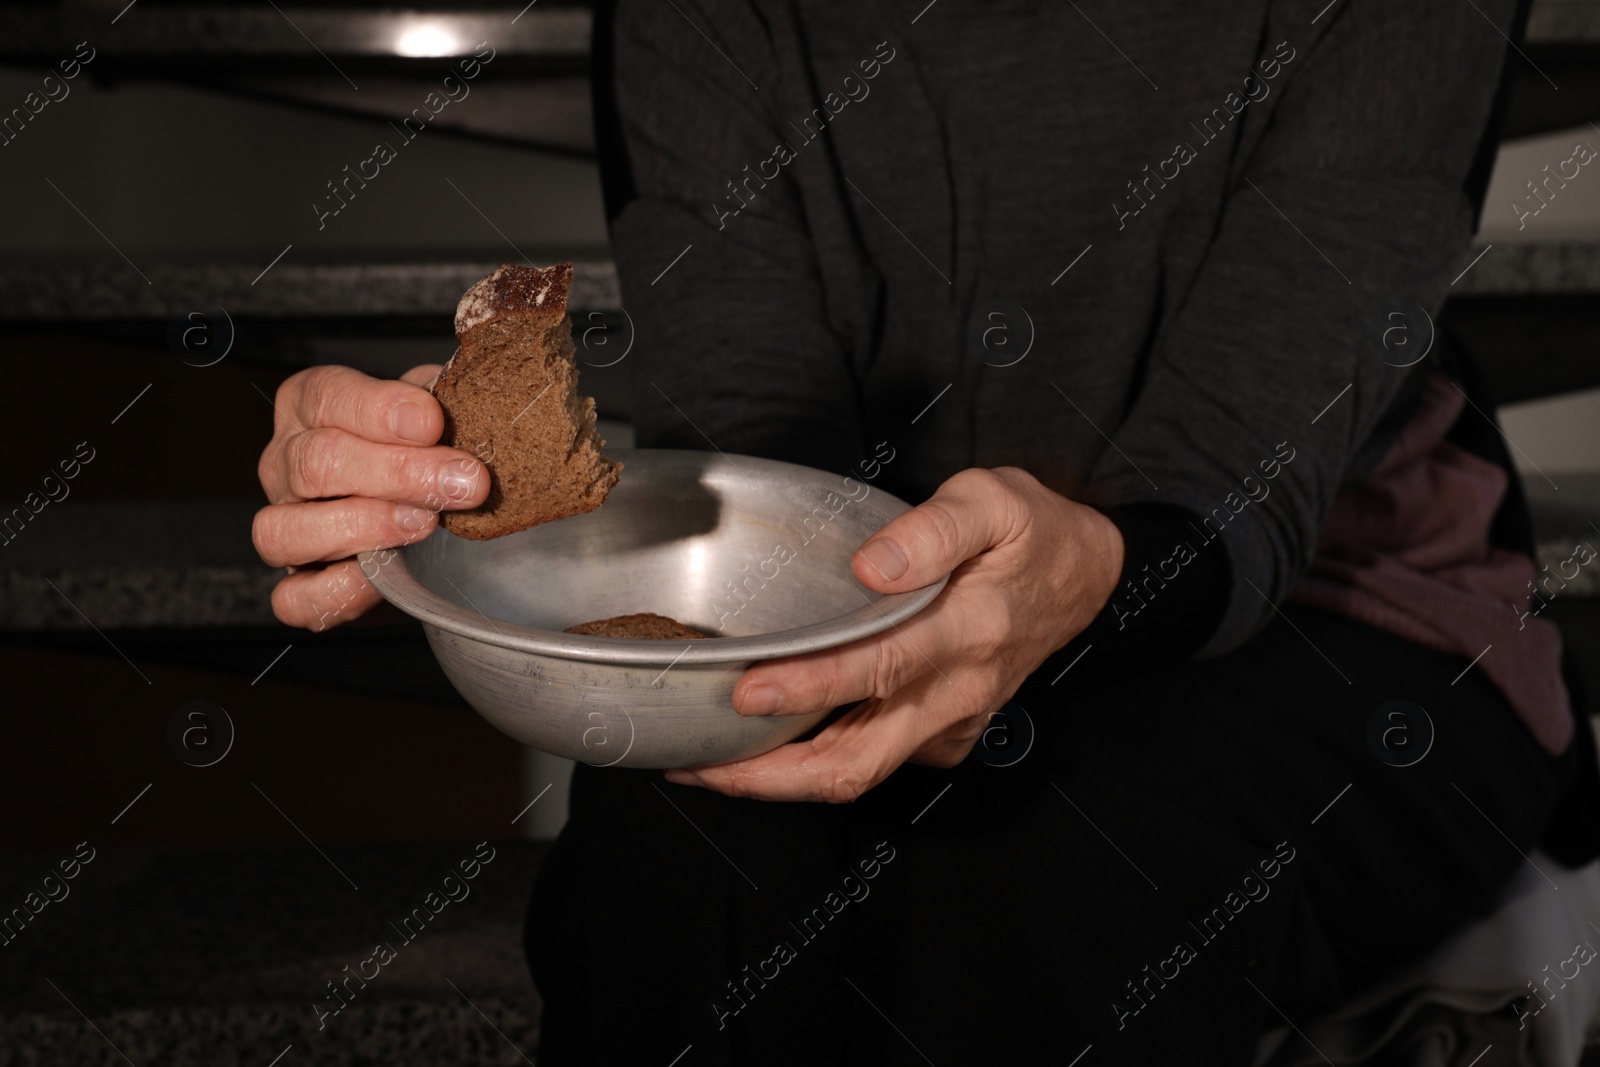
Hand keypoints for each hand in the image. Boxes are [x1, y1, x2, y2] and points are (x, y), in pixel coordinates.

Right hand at [253, 363, 489, 629]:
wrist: (436, 529)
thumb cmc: (429, 456)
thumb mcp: (438, 415)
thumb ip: (446, 401)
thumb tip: (473, 398)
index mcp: (311, 407)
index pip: (327, 396)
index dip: (379, 410)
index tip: (433, 424)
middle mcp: (285, 463)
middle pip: (316, 462)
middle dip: (397, 473)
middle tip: (460, 483)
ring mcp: (283, 526)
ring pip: (285, 529)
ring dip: (365, 527)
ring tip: (425, 523)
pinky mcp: (298, 586)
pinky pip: (293, 598)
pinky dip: (338, 591)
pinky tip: (383, 577)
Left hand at [664, 467, 1124, 801]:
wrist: (1086, 574)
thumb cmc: (1031, 532)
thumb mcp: (992, 500)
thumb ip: (931, 530)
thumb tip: (873, 566)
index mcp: (968, 632)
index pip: (877, 670)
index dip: (808, 687)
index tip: (745, 690)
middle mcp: (957, 692)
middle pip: (856, 763)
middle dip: (770, 777)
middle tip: (698, 765)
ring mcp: (951, 723)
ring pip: (858, 774)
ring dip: (780, 780)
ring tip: (705, 766)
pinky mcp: (943, 735)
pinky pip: (873, 762)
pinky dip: (813, 765)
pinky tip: (763, 746)